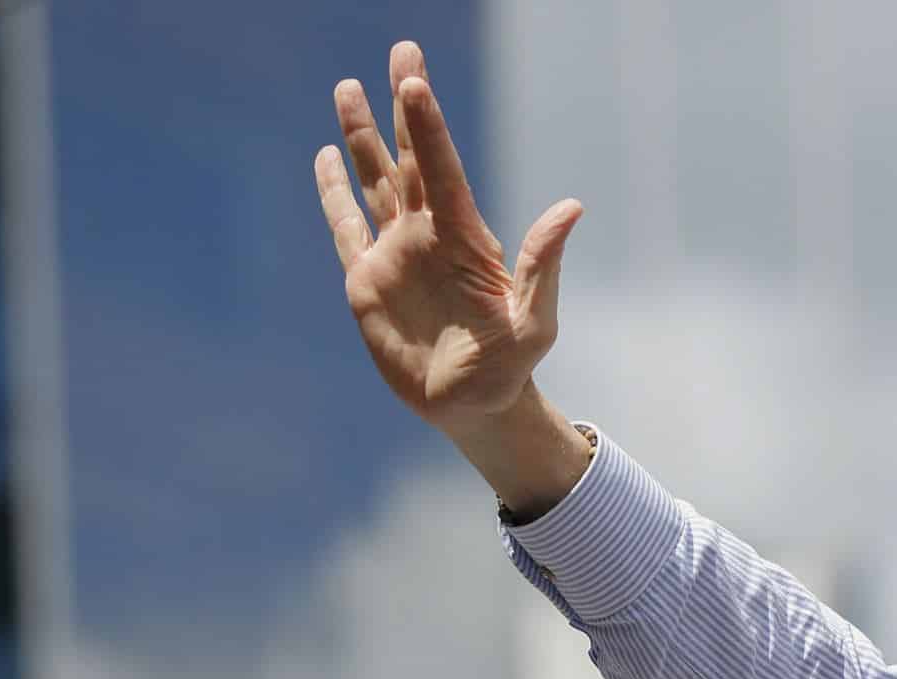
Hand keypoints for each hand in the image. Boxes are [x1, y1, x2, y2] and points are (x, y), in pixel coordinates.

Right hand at [313, 42, 592, 512]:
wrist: (474, 407)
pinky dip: (333, 193)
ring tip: (349, 86)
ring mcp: (396, 254)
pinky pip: (346, 226)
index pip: (441, 170)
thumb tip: (571, 207)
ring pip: (373, 181)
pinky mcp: (366, 280)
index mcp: (464, 240)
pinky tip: (325, 159)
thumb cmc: (511, 369)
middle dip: (402, 108)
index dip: (425, 125)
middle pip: (408, 159)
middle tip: (403, 52)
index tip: (412, 78)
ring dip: (361, 136)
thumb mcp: (534, 322)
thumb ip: (543, 266)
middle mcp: (427, 236)